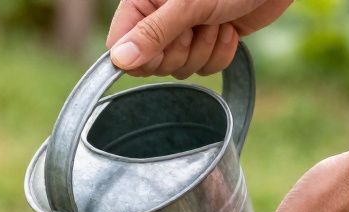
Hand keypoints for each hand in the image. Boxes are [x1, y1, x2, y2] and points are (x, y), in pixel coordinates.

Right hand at [106, 0, 291, 76]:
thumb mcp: (189, 5)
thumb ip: (153, 33)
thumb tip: (119, 60)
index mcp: (143, 2)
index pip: (120, 46)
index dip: (142, 55)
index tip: (168, 40)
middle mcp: (159, 18)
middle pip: (153, 62)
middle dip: (183, 50)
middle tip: (199, 24)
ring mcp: (184, 31)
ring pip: (180, 68)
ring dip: (205, 49)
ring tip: (217, 21)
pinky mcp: (208, 41)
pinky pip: (204, 68)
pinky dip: (221, 53)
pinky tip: (229, 29)